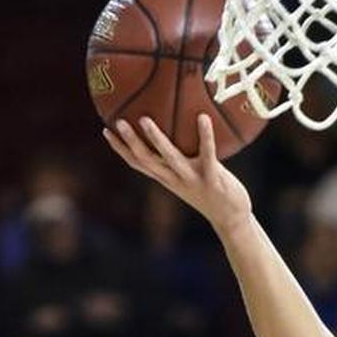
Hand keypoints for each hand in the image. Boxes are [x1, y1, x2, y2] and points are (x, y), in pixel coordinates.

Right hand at [103, 113, 252, 236]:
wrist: (231, 219)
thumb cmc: (212, 192)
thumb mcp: (191, 175)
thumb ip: (181, 158)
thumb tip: (178, 132)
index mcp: (167, 178)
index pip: (138, 164)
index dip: (120, 149)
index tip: (105, 131)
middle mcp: (175, 179)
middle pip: (146, 161)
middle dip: (130, 142)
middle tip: (118, 122)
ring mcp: (192, 180)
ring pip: (170, 159)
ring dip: (156, 140)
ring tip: (145, 120)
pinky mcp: (212, 179)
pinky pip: (208, 155)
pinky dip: (205, 136)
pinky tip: (203, 117)